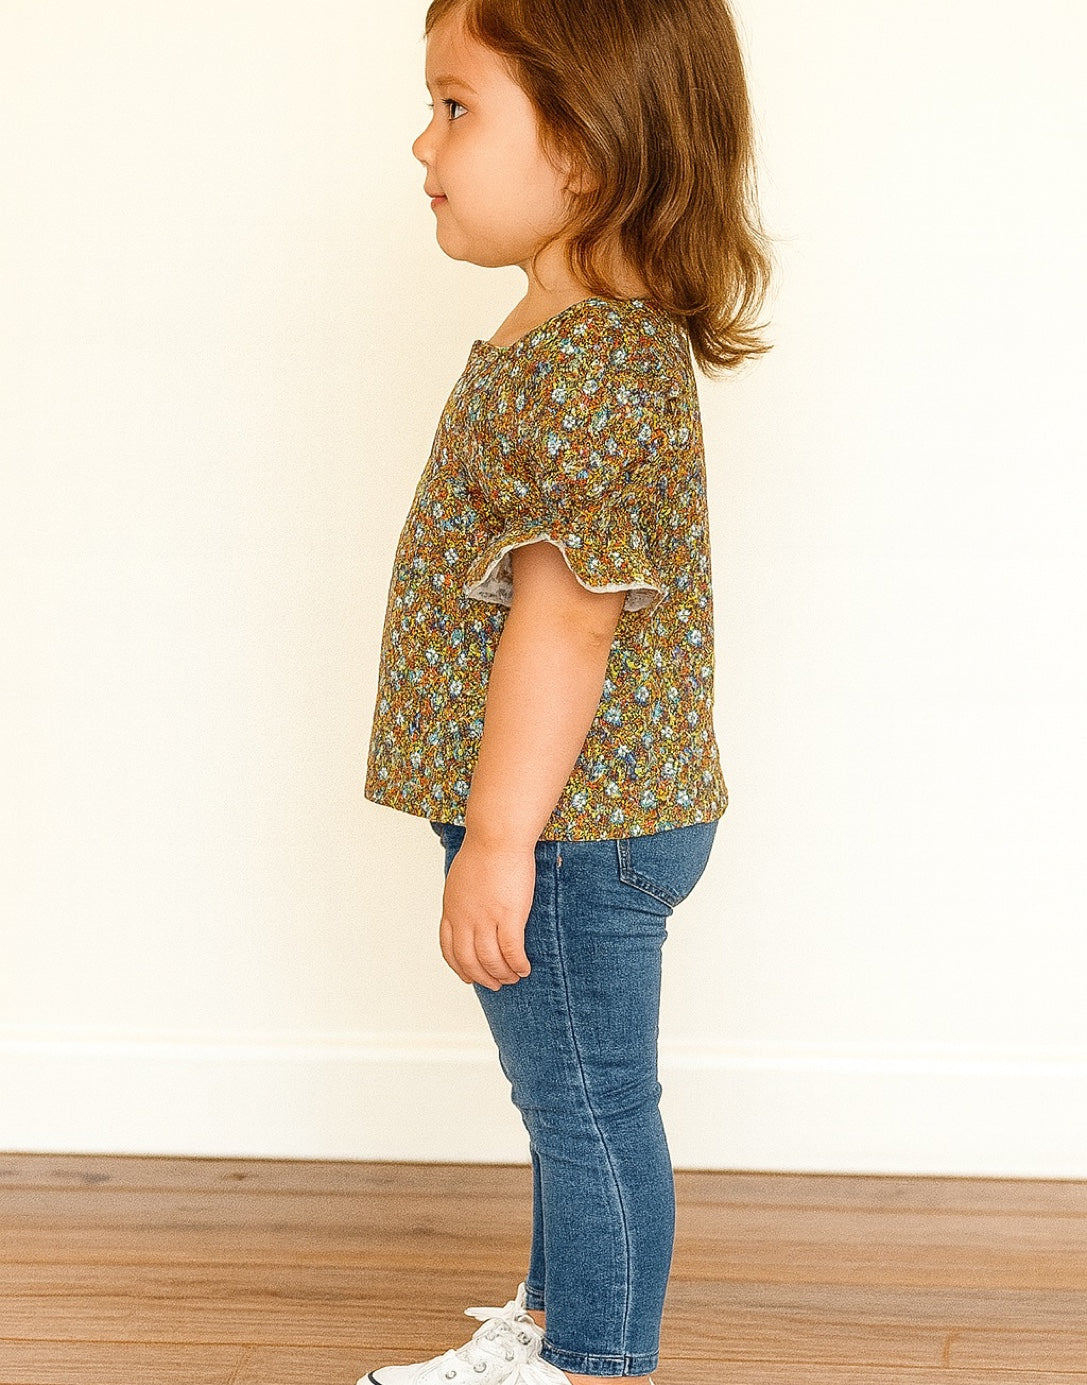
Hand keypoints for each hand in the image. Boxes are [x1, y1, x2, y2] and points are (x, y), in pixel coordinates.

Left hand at [439, 835, 534, 990]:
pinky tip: (525, 968)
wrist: (497, 835)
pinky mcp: (508, 916)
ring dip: (502, 974)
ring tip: (513, 978)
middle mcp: (465, 918)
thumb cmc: (484, 848)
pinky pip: (512, 951)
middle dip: (482, 977)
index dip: (460, 968)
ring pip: (491, 960)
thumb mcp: (461, 877)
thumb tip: (469, 908)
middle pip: (469, 960)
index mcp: (452, 909)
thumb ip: (462, 898)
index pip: (449, 949)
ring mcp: (485, 918)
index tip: (468, 977)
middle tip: (495, 985)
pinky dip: (517, 964)